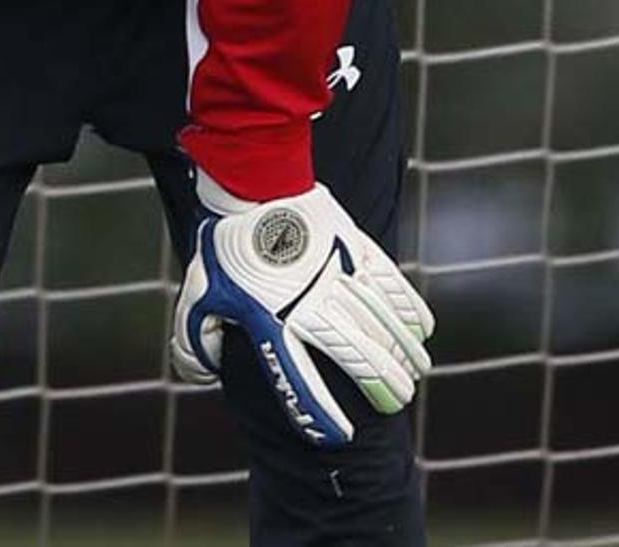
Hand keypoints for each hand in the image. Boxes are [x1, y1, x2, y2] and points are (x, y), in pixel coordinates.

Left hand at [170, 174, 433, 447]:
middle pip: (357, 355)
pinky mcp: (355, 249)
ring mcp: (338, 275)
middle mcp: (312, 304)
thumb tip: (206, 373)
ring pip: (381, 323)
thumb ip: (195, 341)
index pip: (297, 381)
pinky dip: (409, 310)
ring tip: (417, 374)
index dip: (318, 414)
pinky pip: (390, 285)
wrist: (254, 182)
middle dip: (382, 384)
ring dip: (403, 353)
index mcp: (272, 322)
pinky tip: (422, 329)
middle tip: (396, 403)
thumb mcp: (198, 295)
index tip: (337, 436)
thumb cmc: (224, 243)